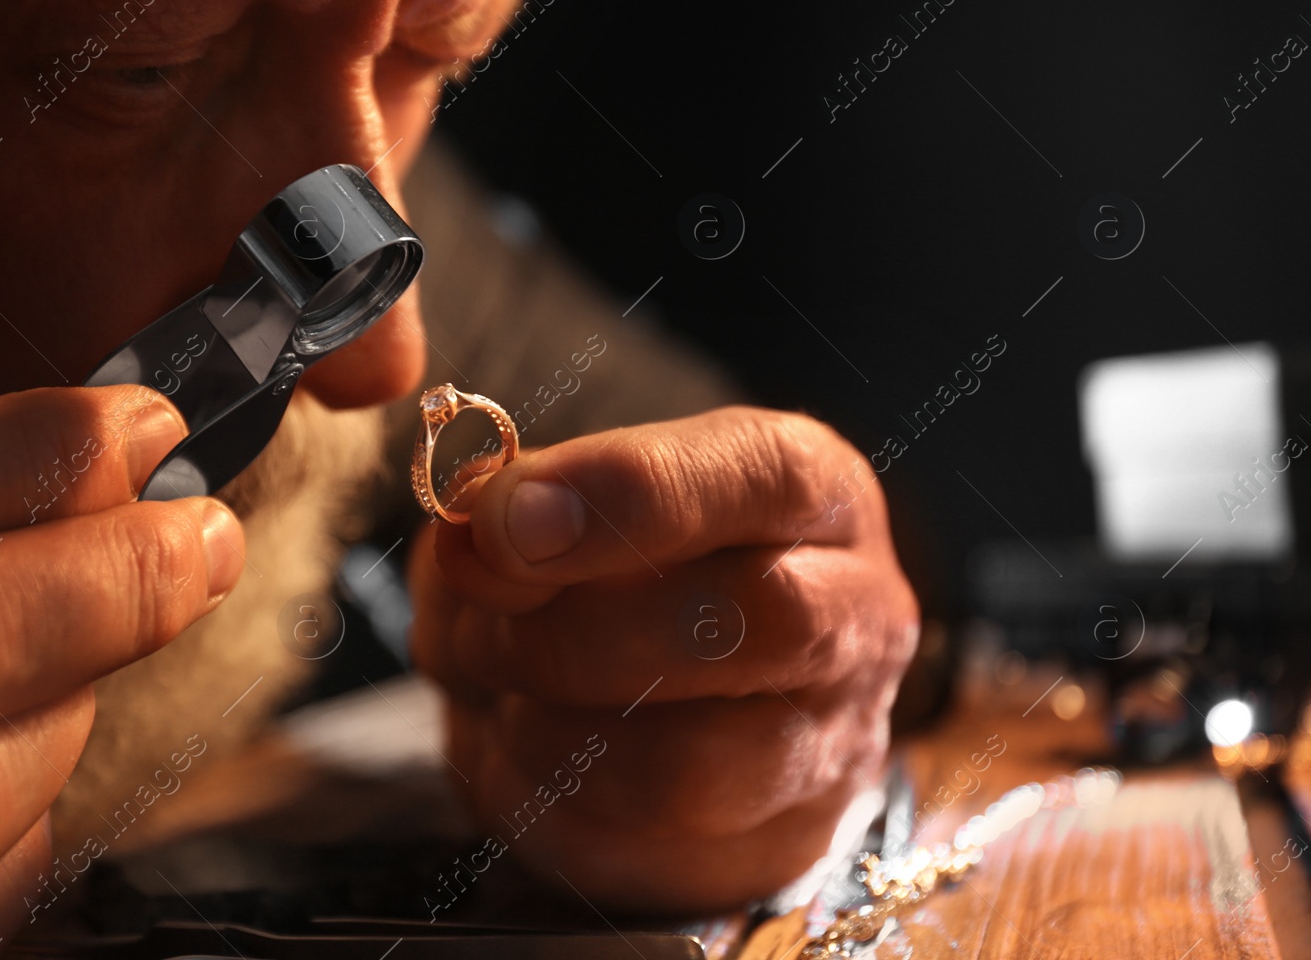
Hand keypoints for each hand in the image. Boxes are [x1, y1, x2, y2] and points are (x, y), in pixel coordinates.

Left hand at [409, 405, 918, 911]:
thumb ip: (513, 505)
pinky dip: (551, 807)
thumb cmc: (611, 561)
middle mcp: (855, 613)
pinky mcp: (782, 846)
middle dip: (574, 633)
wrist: (657, 676)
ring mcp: (835, 744)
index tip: (503, 521)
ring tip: (500, 696)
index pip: (757, 475)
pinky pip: (645, 855)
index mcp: (814, 489)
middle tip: (480, 633)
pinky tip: (523, 756)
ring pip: (692, 766)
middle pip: (748, 622)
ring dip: (551, 735)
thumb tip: (475, 541)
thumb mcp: (561, 498)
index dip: (621, 493)